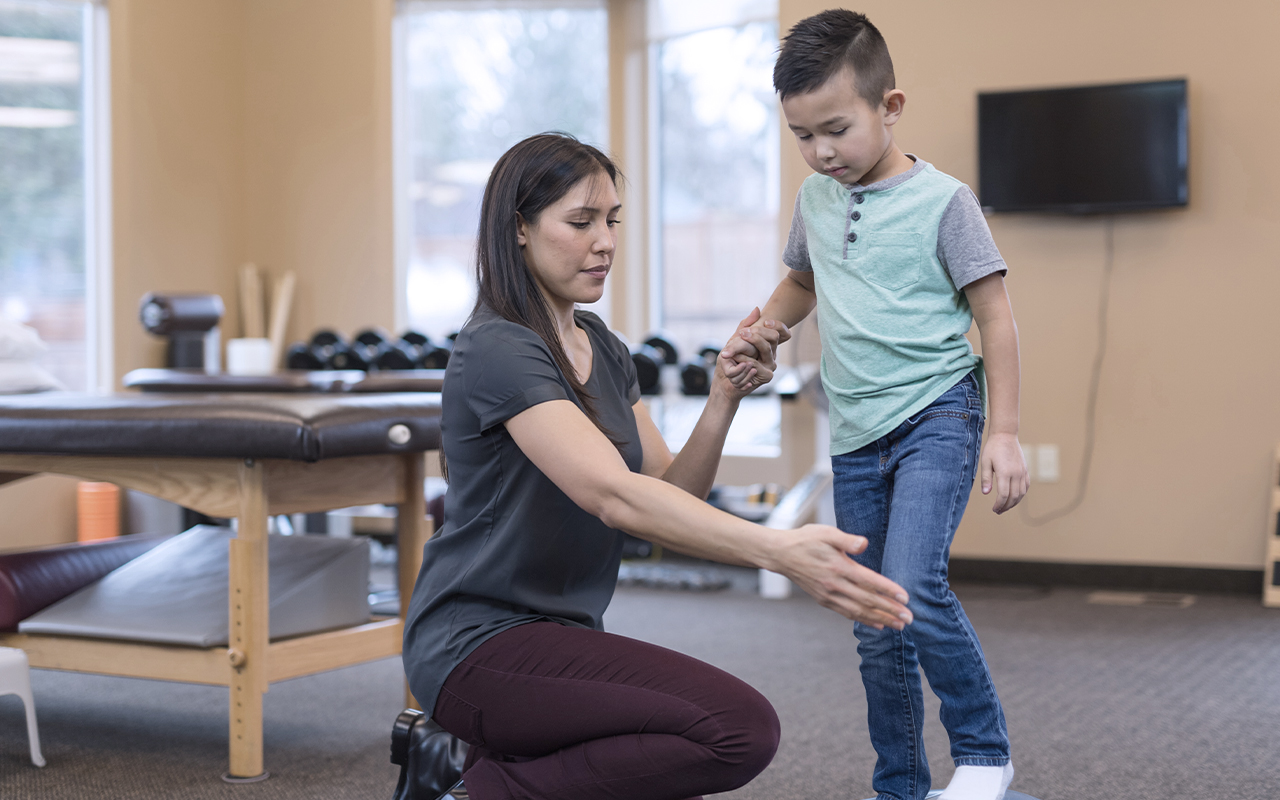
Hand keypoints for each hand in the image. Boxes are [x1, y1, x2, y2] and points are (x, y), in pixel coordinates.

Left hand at [719, 308, 790, 392]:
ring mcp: (771, 365)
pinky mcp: (766, 376)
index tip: (765, 321)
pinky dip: (742, 360)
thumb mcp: (734, 340)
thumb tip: (757, 309)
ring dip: (747, 345)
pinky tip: (734, 360)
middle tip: (742, 333)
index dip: (778, 325)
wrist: (724, 380)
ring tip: (732, 347)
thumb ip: (745, 325)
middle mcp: (772, 354)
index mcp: (768, 344)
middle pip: (774, 337)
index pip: (783, 332)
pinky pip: (754, 363)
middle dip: (757, 332)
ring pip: (765, 347)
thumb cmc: (729, 360)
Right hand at [772, 525, 912, 628]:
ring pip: (859, 611)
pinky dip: (864, 620)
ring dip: (881, 619)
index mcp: (838, 566)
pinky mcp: (824, 600)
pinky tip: (878, 625)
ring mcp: (829, 595)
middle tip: (910, 618)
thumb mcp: (825, 532)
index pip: (869, 581)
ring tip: (899, 626)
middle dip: (890, 610)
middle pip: (867, 600)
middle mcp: (835, 584)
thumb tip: (864, 543)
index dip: (888, 590)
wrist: (781, 554)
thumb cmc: (806, 539)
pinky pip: (847, 613)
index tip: (905, 598)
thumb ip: (846, 539)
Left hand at [981, 432, 1028, 513]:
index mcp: (1005, 472)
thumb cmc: (993, 448)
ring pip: (1022, 493)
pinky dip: (1021, 494)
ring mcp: (1022, 472)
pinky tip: (1014, 497)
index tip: (994, 509)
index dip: (999, 504)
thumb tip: (986, 493)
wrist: (1005, 436)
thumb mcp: (985, 462)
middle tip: (998, 511)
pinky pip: (1026, 486)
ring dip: (1014, 502)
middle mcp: (1016, 474)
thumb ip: (986, 478)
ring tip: (1005, 507)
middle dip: (1006, 506)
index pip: (1004, 494)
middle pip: (1014, 496)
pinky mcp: (1025, 470)